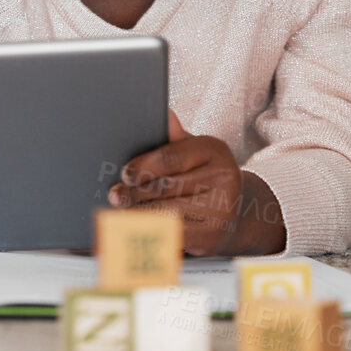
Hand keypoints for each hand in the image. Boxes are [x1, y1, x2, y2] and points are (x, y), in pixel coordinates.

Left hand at [109, 111, 285, 255]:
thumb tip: (165, 115)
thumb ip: (174, 139)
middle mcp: (223, 178)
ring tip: (118, 212)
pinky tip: (135, 228)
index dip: (143, 166)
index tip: (124, 174)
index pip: (170, 157)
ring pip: (167, 211)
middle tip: (115, 196)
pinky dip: (151, 231)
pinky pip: (173, 233)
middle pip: (166, 186)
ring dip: (138, 213)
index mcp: (214, 150)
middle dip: (136, 192)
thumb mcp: (192, 152)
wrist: (235, 212)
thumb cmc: (203, 176)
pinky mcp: (213, 234)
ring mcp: (221, 209)